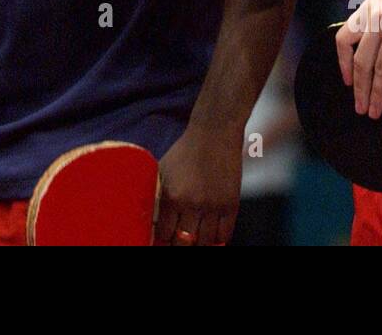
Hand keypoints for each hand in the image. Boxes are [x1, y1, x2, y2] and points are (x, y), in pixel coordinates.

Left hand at [154, 124, 242, 245]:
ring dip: (198, 245)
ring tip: (193, 241)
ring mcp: (213, 206)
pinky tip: (210, 239)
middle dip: (178, 247)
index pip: (164, 235)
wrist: (215, 134)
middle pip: (184, 244)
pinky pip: (224, 235)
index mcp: (172, 196)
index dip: (162, 242)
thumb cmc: (185, 152)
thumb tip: (151, 221)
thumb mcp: (163, 171)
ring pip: (205, 243)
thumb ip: (156, 196)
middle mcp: (192, 204)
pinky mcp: (231, 205)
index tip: (162, 242)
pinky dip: (216, 241)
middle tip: (177, 243)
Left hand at [336, 0, 381, 117]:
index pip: (343, 39)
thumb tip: (367, 65)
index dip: (342, 64)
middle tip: (360, 108)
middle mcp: (376, 16)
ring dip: (375, 96)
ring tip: (374, 112)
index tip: (347, 82)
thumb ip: (379, 28)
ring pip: (377, 71)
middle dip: (359, 89)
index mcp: (369, 8)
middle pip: (360, 60)